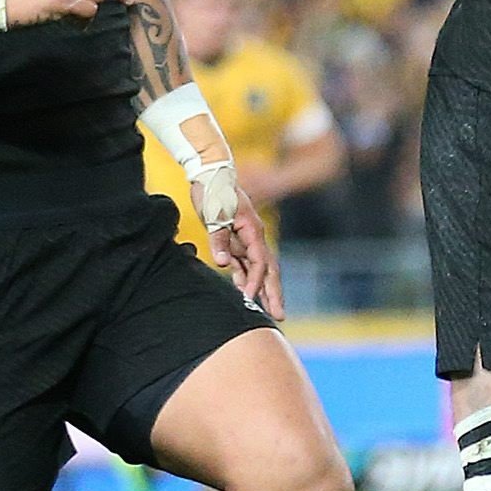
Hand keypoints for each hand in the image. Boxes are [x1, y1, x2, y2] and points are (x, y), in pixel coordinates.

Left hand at [209, 190, 283, 321]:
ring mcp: (246, 239)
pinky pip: (244, 264)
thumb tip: (223, 263)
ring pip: (258, 270)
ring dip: (262, 290)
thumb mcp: (214, 214)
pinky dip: (245, 279)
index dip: (256, 282)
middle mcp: (254, 237)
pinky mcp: (236, 240)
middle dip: (274, 293)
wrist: (211, 174)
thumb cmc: (214, 191)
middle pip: (269, 270)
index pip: (260, 262)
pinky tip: (245, 293)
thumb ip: (219, 239)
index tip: (249, 298)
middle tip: (280, 316)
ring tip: (268, 312)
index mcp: (253, 230)